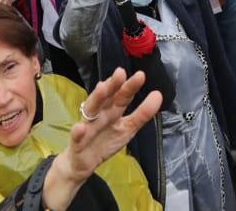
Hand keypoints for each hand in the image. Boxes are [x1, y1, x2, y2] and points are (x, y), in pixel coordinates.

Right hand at [42, 68, 161, 210]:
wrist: (83, 163)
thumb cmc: (105, 141)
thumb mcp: (128, 129)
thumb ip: (142, 113)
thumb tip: (158, 95)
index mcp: (113, 111)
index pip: (122, 96)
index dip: (130, 87)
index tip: (140, 76)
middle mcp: (100, 114)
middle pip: (106, 98)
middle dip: (113, 85)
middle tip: (120, 73)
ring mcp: (87, 126)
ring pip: (91, 110)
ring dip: (96, 98)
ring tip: (102, 88)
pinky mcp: (77, 142)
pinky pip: (77, 136)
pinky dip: (78, 131)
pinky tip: (81, 127)